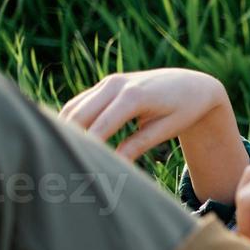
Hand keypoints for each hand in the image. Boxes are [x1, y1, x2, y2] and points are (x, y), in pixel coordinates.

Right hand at [58, 68, 228, 160]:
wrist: (192, 83)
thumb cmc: (184, 109)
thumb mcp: (166, 129)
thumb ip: (138, 145)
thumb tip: (115, 164)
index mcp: (134, 96)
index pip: (101, 124)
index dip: (88, 146)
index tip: (79, 166)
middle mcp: (116, 84)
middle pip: (79, 115)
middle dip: (69, 139)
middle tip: (61, 166)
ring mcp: (108, 82)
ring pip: (74, 108)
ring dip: (64, 130)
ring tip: (57, 155)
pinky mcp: (105, 85)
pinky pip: (79, 103)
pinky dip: (70, 121)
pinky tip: (66, 141)